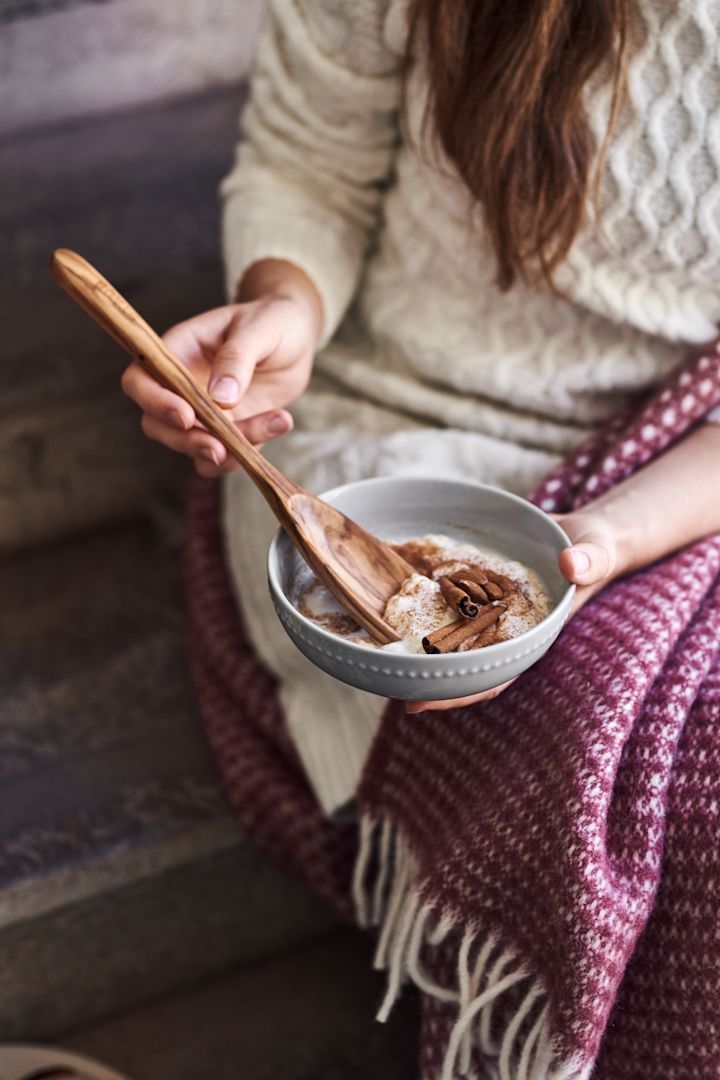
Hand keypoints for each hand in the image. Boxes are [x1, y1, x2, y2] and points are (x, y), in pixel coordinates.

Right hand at [121, 260, 321, 476]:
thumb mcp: (260, 328)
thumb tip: (220, 399)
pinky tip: (280, 422)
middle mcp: (181, 387)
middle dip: (186, 441)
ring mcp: (203, 414)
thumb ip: (238, 358)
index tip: (187, 416)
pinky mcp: (227, 433)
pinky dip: (247, 453)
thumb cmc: (272, 321)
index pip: (140, 381)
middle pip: (157, 424)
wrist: (296, 339)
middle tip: (219, 449)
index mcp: (177, 352)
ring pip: (191, 447)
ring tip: (275, 422)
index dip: (155, 402)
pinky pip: (224, 458)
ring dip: (226, 451)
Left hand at [404, 506, 625, 713]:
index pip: (494, 674)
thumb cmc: (592, 551)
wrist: (581, 537)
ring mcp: (489, 612)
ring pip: (451, 639)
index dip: (459, 692)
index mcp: (531, 635)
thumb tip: (571, 565)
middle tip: (388, 683)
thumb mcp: (595, 553)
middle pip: (462, 665)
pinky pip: (450, 605)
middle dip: (429, 678)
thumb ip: (589, 562)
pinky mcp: (478, 590)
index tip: (422, 703)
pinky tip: (396, 607)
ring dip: (420, 648)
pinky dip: (426, 608)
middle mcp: (505, 630)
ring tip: (381, 654)